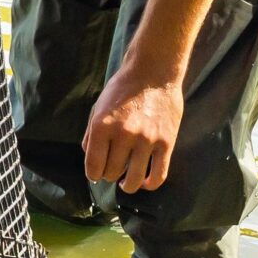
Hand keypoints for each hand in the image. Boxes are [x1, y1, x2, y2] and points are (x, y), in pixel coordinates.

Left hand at [84, 61, 184, 193]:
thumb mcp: (99, 107)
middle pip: (112, 172)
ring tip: (125, 182)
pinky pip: (158, 174)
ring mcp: (147, 140)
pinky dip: (149, 184)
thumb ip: (92, 135)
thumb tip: (90, 158)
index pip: (93, 165)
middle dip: (109, 175)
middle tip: (112, 170)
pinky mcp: (166, 142)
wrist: (153, 72)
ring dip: (126, 185)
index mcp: (102, 126)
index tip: (95, 175)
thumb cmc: (123, 89)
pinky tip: (143, 182)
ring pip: (133, 179)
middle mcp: (124, 135)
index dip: (92, 175)